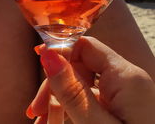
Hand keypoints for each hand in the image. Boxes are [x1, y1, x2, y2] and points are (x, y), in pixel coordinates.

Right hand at [27, 37, 154, 123]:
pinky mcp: (120, 106)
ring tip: (42, 122)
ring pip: (83, 84)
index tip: (40, 68)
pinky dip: (73, 108)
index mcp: (125, 76)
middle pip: (81, 65)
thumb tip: (48, 53)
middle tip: (36, 111)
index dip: (61, 53)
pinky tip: (57, 122)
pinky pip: (91, 99)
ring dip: (60, 99)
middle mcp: (126, 79)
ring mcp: (124, 94)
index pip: (86, 46)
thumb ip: (72, 90)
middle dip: (57, 83)